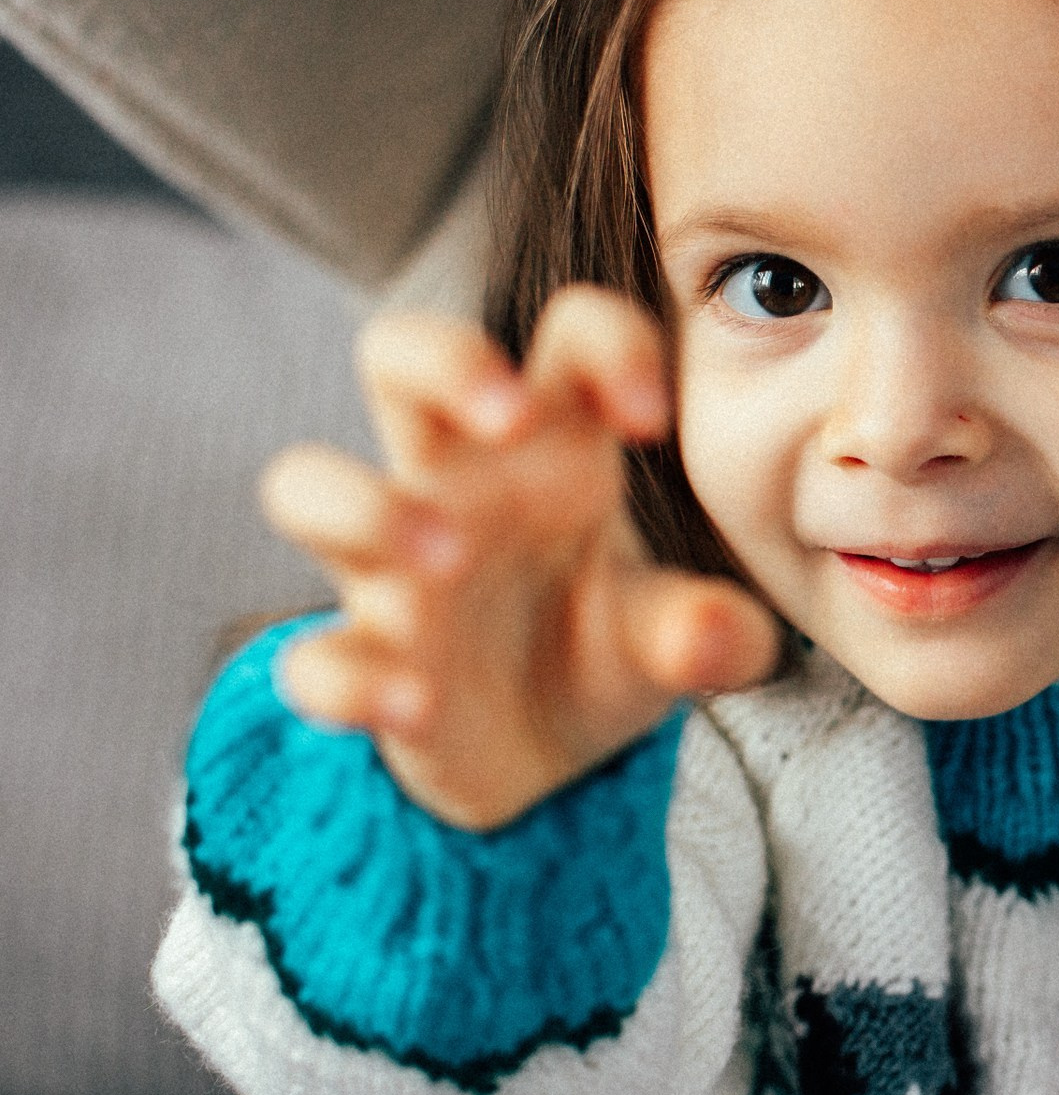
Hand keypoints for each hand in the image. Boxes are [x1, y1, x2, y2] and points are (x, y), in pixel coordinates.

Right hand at [258, 287, 777, 830]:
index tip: (650, 419)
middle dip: (444, 360)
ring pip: (305, 483)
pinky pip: (314, 657)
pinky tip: (416, 703)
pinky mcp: (359, 660)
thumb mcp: (679, 638)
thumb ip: (715, 632)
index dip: (610, 344)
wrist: (557, 758)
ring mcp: (391, 566)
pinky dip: (353, 680)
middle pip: (395, 351)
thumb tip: (718, 633)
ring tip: (450, 560)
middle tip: (511, 419)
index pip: (569, 336)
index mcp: (556, 447)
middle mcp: (459, 482)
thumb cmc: (616, 647)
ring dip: (369, 510)